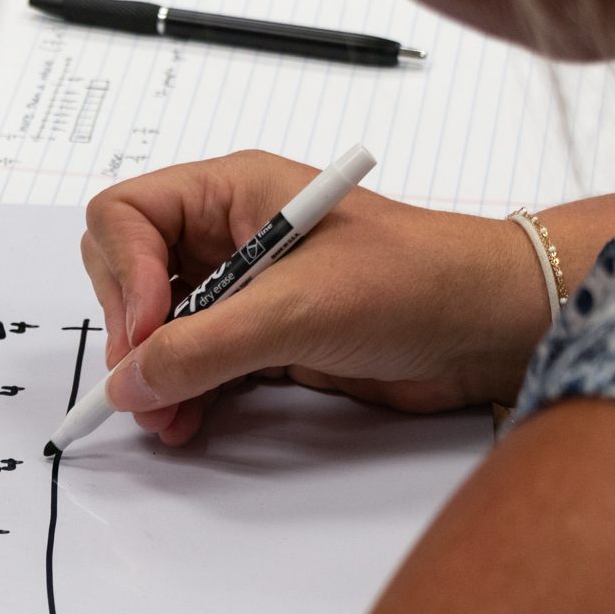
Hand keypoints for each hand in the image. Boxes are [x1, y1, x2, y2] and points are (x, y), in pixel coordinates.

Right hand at [82, 150, 552, 443]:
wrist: (491, 327)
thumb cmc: (418, 280)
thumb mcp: (298, 309)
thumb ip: (204, 348)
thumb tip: (130, 382)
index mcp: (232, 192)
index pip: (127, 216)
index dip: (123, 275)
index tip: (146, 331)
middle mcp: (230, 233)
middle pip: (130, 272)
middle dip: (130, 330)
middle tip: (144, 382)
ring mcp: (245, 288)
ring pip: (160, 326)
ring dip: (153, 373)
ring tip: (163, 419)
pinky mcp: (265, 337)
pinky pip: (196, 363)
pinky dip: (182, 393)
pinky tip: (186, 421)